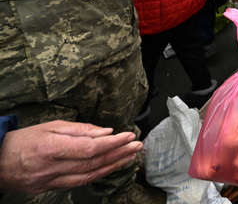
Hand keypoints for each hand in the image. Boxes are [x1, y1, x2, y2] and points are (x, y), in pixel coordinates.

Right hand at [0, 120, 141, 193]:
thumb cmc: (23, 140)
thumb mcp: (50, 126)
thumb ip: (80, 130)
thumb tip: (106, 132)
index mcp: (51, 148)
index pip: (90, 148)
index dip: (113, 144)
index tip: (129, 136)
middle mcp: (53, 167)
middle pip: (93, 162)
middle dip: (119, 154)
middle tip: (137, 145)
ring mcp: (52, 181)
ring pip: (90, 175)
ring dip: (114, 166)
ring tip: (131, 156)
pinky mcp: (52, 188)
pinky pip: (81, 182)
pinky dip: (99, 174)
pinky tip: (112, 167)